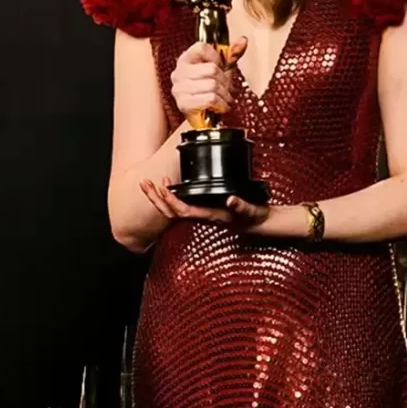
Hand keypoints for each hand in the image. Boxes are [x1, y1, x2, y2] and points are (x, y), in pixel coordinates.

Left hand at [138, 177, 270, 225]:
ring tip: (150, 184)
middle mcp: (202, 216)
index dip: (170, 200)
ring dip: (160, 197)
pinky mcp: (205, 210)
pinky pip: (182, 205)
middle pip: (171, 212)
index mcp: (210, 216)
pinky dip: (172, 196)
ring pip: (174, 209)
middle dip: (156, 198)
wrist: (262, 225)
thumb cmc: (256, 218)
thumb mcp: (252, 211)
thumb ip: (241, 206)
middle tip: (143, 183)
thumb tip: (230, 200)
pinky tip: (169, 186)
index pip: (183, 211)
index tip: (162, 187)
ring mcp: (202, 214)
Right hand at [170, 38, 247, 118]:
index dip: (216, 57)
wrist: (203, 115)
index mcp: (185, 59)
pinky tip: (220, 106)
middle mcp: (178, 73)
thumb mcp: (222, 69)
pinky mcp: (183, 104)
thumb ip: (232, 54)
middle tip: (225, 87)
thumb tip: (243, 40)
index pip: (201, 47)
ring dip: (224, 94)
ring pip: (212, 85)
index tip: (220, 66)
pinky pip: (210, 99)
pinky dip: (221, 104)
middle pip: (211, 69)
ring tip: (224, 98)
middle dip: (225, 81)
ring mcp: (179, 89)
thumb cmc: (210, 89)